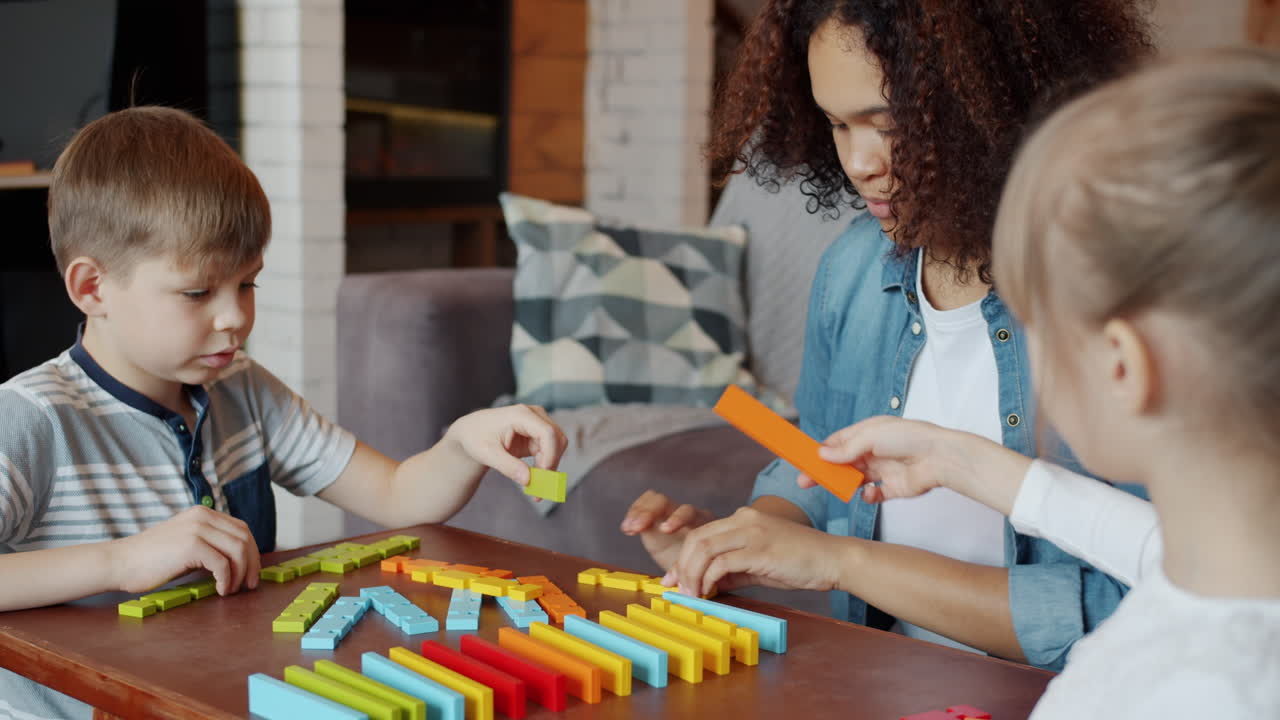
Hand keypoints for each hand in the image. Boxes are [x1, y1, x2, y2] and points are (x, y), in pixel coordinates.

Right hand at [108, 506, 260, 595]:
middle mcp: (203, 516)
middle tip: (250, 585)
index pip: (241, 529)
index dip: (252, 552)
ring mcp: (197, 528)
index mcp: (203, 513)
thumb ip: (209, 544)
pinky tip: (220, 590)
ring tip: (232, 590)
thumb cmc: (150, 559)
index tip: (251, 573)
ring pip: (238, 550)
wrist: (120, 562)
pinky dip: (226, 580)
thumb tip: (238, 561)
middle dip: (252, 564)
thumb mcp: (185, 543)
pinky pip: (222, 564)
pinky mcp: (191, 545)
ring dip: (241, 574)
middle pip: (244, 538)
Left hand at [446, 404, 568, 488]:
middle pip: (557, 439)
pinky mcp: (538, 436)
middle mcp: (534, 416)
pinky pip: (550, 453)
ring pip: (557, 447)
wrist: (471, 433)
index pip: (547, 433)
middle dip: (551, 464)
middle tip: (540, 489)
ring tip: (535, 489)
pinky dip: (545, 469)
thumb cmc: (476, 438)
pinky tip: (534, 482)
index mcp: (521, 414)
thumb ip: (508, 466)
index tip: (543, 476)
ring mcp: (538, 424)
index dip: (550, 455)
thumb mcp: (487, 453)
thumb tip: (528, 480)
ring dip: (550, 469)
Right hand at [620, 491, 714, 570]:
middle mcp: (683, 513)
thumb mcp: (697, 567)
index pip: (688, 512)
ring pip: (652, 500)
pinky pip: (641, 507)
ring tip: (628, 528)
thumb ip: (685, 570)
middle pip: (665, 501)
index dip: (676, 519)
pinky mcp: (653, 518)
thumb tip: (671, 581)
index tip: (664, 530)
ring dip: (638, 512)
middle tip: (637, 526)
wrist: (695, 564)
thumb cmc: (700, 565)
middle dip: (649, 512)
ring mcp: (667, 513)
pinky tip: (627, 529)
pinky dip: (632, 515)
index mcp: (700, 522)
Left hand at [666, 506, 845, 596]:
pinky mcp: (760, 549)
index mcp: (744, 518)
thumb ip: (734, 568)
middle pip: (697, 538)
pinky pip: (722, 563)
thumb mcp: (760, 562)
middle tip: (676, 589)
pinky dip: (709, 579)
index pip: (702, 534)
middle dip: (681, 566)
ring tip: (691, 594)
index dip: (683, 557)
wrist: (833, 559)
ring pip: (705, 548)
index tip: (674, 579)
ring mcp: (752, 532)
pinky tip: (709, 592)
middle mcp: (745, 519)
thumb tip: (708, 583)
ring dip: (692, 574)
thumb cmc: (800, 562)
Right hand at [801, 416, 1017, 505]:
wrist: (939, 458)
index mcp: (867, 433)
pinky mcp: (892, 488)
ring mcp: (883, 470)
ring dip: (844, 484)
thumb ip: (846, 448)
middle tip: (806, 481)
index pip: (838, 442)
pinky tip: (868, 494)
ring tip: (837, 488)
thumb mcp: (870, 436)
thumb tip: (822, 454)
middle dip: (825, 472)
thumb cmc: (909, 438)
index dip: (821, 451)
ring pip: (854, 479)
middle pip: (842, 463)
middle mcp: (873, 451)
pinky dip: (867, 497)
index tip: (804, 460)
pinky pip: (873, 495)